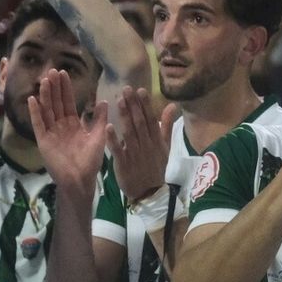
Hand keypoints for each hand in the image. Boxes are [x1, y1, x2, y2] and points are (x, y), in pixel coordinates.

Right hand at [28, 69, 108, 192]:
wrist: (81, 180)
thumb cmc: (90, 161)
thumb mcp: (98, 136)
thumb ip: (99, 119)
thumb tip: (104, 100)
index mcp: (73, 125)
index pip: (68, 102)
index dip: (66, 88)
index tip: (63, 73)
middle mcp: (60, 126)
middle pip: (56, 103)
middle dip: (54, 87)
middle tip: (52, 70)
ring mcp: (51, 133)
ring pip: (47, 110)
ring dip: (45, 95)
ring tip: (44, 80)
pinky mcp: (43, 141)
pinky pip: (39, 124)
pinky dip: (35, 112)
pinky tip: (33, 99)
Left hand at [106, 88, 176, 203]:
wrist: (150, 192)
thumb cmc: (156, 167)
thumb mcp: (165, 146)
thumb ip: (166, 125)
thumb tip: (172, 106)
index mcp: (156, 140)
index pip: (150, 119)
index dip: (145, 104)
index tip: (140, 90)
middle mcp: (146, 144)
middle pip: (139, 122)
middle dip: (133, 105)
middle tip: (126, 88)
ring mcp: (134, 153)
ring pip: (129, 131)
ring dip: (124, 116)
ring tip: (119, 100)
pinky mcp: (123, 162)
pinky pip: (118, 149)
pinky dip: (113, 139)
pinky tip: (108, 126)